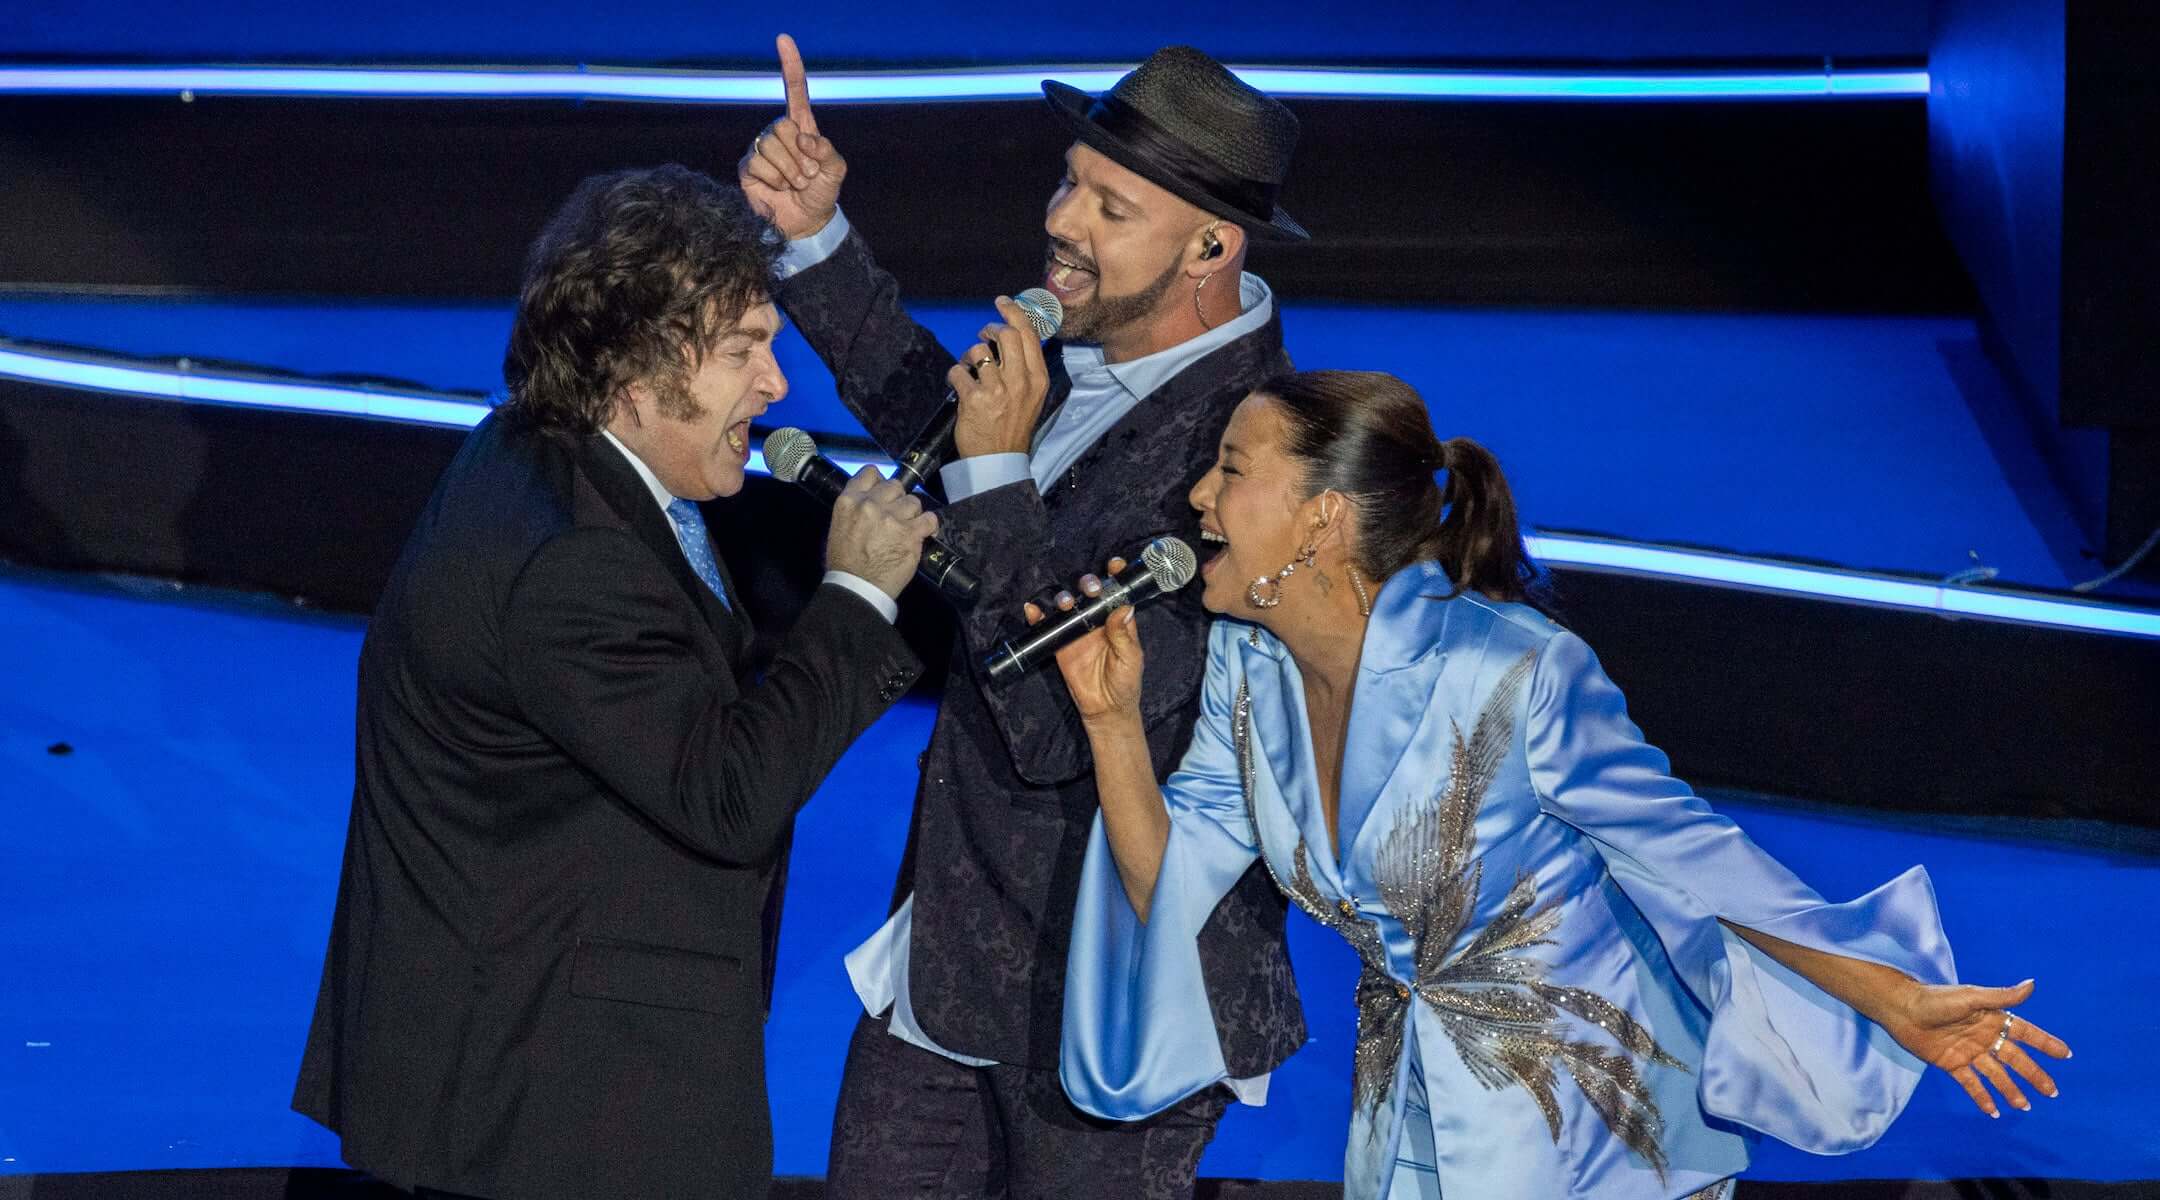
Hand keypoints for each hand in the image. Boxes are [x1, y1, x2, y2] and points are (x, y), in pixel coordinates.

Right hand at [737, 33, 846, 239]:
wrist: (806, 222)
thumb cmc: (821, 193)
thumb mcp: (835, 171)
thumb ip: (827, 151)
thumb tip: (804, 138)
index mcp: (802, 126)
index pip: (795, 90)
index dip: (790, 65)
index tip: (783, 39)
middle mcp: (778, 132)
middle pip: (782, 125)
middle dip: (800, 156)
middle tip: (807, 176)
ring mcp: (761, 147)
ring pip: (770, 145)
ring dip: (790, 170)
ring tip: (796, 184)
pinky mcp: (747, 166)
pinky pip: (758, 162)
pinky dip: (775, 179)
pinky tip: (779, 188)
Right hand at [825, 467, 937, 598]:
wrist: (857, 587)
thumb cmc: (845, 562)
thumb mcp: (838, 526)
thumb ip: (856, 508)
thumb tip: (872, 499)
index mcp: (849, 501)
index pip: (870, 473)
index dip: (881, 481)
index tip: (885, 492)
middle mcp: (871, 504)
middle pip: (895, 486)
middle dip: (898, 500)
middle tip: (896, 516)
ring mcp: (892, 518)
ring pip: (914, 502)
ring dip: (913, 514)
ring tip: (907, 529)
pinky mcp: (911, 533)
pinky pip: (929, 518)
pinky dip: (929, 526)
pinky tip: (924, 533)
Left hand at [948, 297, 1051, 457]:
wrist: (1000, 460)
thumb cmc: (1014, 426)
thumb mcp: (1033, 396)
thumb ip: (1025, 368)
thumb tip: (1010, 336)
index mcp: (1038, 378)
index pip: (1028, 334)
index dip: (1014, 312)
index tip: (1002, 302)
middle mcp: (1020, 381)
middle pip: (1005, 334)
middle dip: (989, 328)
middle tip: (982, 334)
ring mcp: (997, 390)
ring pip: (978, 350)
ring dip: (969, 354)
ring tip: (969, 366)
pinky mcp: (974, 400)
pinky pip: (958, 371)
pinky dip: (955, 374)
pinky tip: (959, 384)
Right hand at [1027, 557, 1142, 722]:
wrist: (1105, 709)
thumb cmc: (1125, 683)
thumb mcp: (1130, 659)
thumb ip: (1124, 635)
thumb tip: (1123, 607)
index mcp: (1118, 622)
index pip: (1117, 593)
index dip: (1116, 576)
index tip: (1114, 564)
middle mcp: (1097, 621)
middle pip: (1090, 594)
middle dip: (1088, 584)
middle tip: (1089, 588)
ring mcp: (1077, 630)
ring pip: (1068, 605)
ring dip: (1064, 598)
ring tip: (1064, 603)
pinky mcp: (1060, 643)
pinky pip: (1047, 625)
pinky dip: (1038, 616)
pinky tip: (1033, 611)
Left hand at [1875, 978, 2069, 1116]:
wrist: (1901, 1009)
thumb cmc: (1935, 999)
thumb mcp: (1971, 997)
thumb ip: (2001, 996)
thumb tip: (2032, 984)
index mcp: (1991, 1019)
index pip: (2025, 1033)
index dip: (2045, 1043)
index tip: (2066, 1054)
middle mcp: (1984, 1037)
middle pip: (2015, 1059)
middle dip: (2034, 1075)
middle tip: (2052, 1092)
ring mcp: (1969, 1052)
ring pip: (1996, 1075)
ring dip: (2011, 1090)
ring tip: (2025, 1106)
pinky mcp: (1951, 1064)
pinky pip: (1971, 1084)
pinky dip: (1982, 1097)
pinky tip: (1994, 1111)